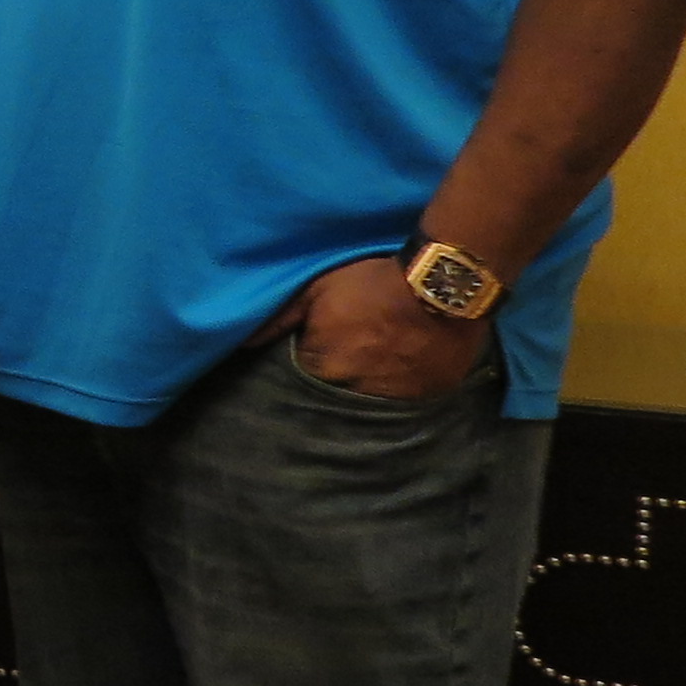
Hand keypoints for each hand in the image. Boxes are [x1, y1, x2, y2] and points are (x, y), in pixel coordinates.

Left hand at [290, 255, 493, 401]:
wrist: (442, 283)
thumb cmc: (372, 282)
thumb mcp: (317, 289)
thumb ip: (279, 318)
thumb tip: (243, 343)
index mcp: (322, 367)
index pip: (302, 383)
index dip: (309, 368)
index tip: (318, 354)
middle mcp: (354, 393)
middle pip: (335, 397)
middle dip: (336, 383)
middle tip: (349, 359)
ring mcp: (394, 401)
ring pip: (370, 403)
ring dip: (368, 389)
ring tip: (377, 367)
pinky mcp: (427, 399)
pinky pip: (405, 403)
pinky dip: (400, 390)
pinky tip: (402, 372)